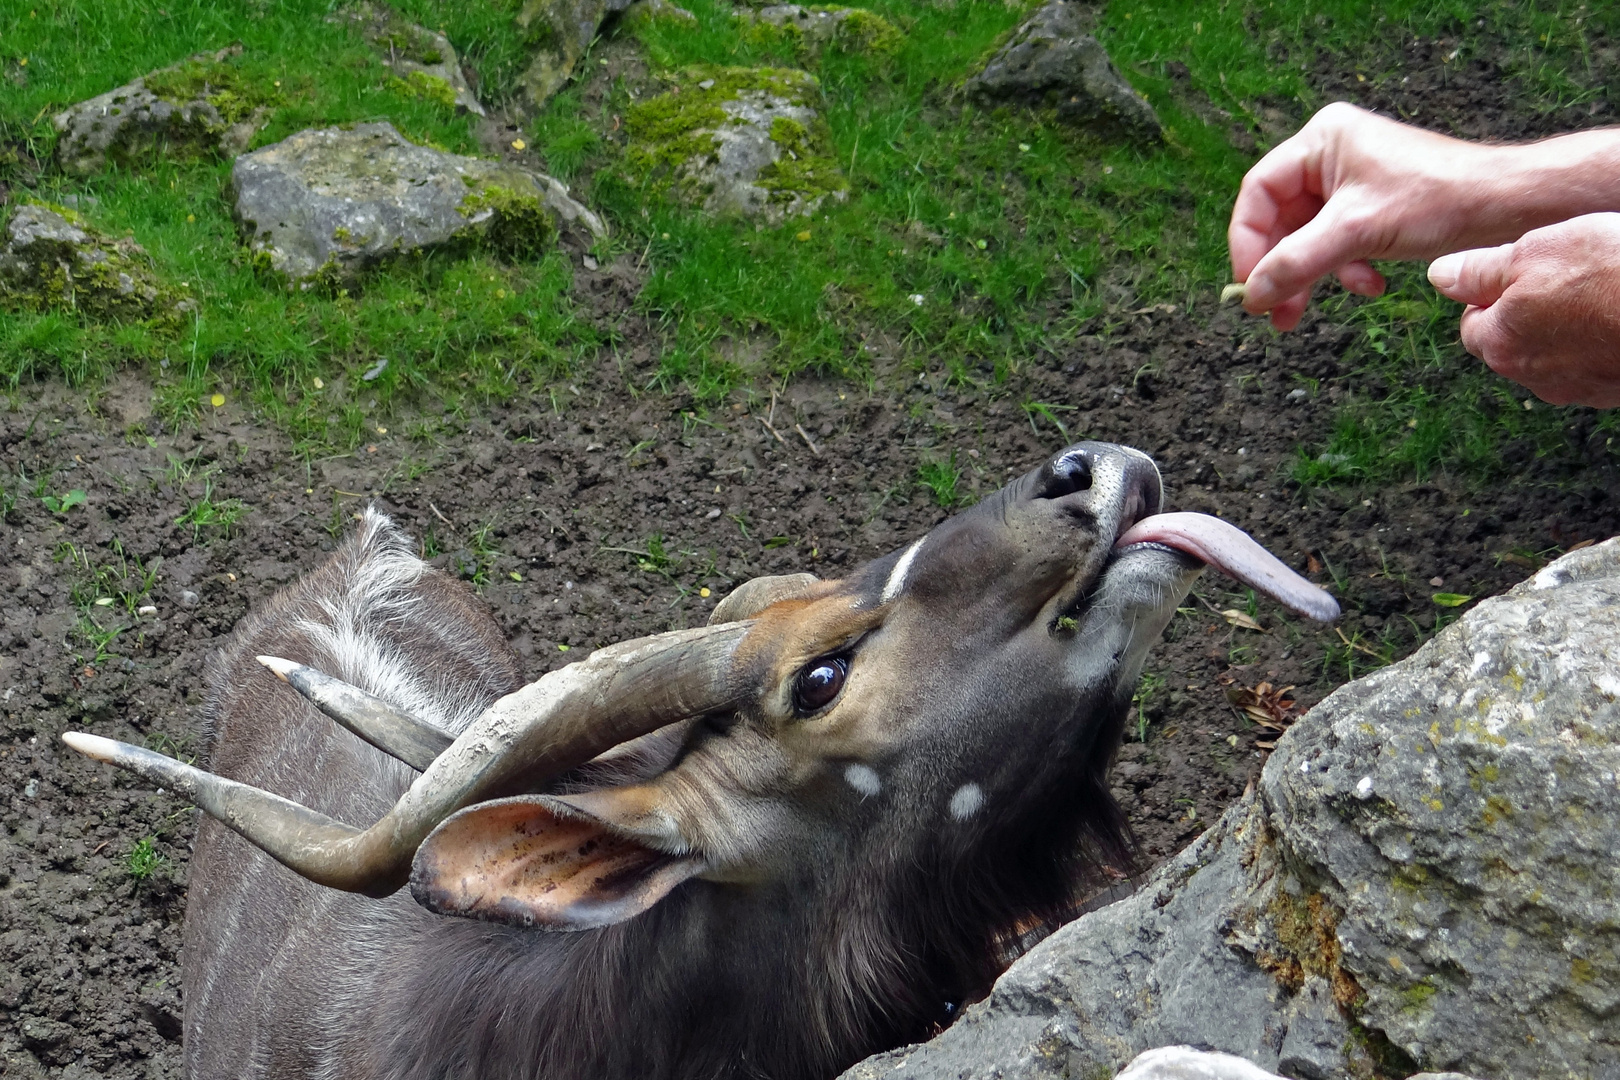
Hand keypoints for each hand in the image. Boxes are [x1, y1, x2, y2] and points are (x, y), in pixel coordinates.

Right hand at [1228, 102, 1497, 329]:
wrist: (1507, 207)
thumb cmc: (1438, 200)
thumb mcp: (1355, 232)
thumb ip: (1296, 263)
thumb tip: (1251, 296)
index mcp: (1321, 140)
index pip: (1258, 193)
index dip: (1247, 242)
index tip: (1251, 285)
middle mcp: (1330, 154)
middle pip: (1279, 220)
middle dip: (1280, 269)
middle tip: (1273, 312)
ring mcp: (1351, 181)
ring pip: (1306, 237)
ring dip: (1310, 276)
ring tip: (1303, 314)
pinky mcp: (1371, 205)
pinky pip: (1337, 243)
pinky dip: (1345, 269)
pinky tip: (1371, 284)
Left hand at [1427, 213, 1619, 407]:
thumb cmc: (1612, 272)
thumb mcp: (1536, 251)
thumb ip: (1481, 270)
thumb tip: (1439, 276)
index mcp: (1501, 344)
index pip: (1472, 325)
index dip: (1491, 294)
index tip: (1521, 272)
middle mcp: (1533, 378)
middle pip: (1511, 344)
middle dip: (1527, 313)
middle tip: (1565, 278)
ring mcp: (1578, 390)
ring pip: (1553, 356)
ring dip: (1565, 328)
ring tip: (1598, 294)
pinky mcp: (1614, 392)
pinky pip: (1592, 365)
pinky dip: (1599, 342)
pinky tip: (1618, 315)